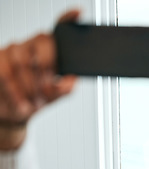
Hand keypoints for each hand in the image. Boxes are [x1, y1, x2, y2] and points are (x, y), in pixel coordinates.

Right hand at [0, 10, 79, 149]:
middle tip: (47, 88)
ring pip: (24, 60)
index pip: (60, 29)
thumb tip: (71, 80)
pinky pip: (6, 71)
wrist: (13, 113)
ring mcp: (14, 49)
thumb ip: (64, 89)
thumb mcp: (53, 96)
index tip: (78, 12)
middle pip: (43, 41)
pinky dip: (16, 90)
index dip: (68, 19)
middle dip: (47, 67)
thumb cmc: (35, 100)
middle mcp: (33, 44)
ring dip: (30, 85)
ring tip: (35, 101)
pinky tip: (22, 103)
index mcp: (51, 51)